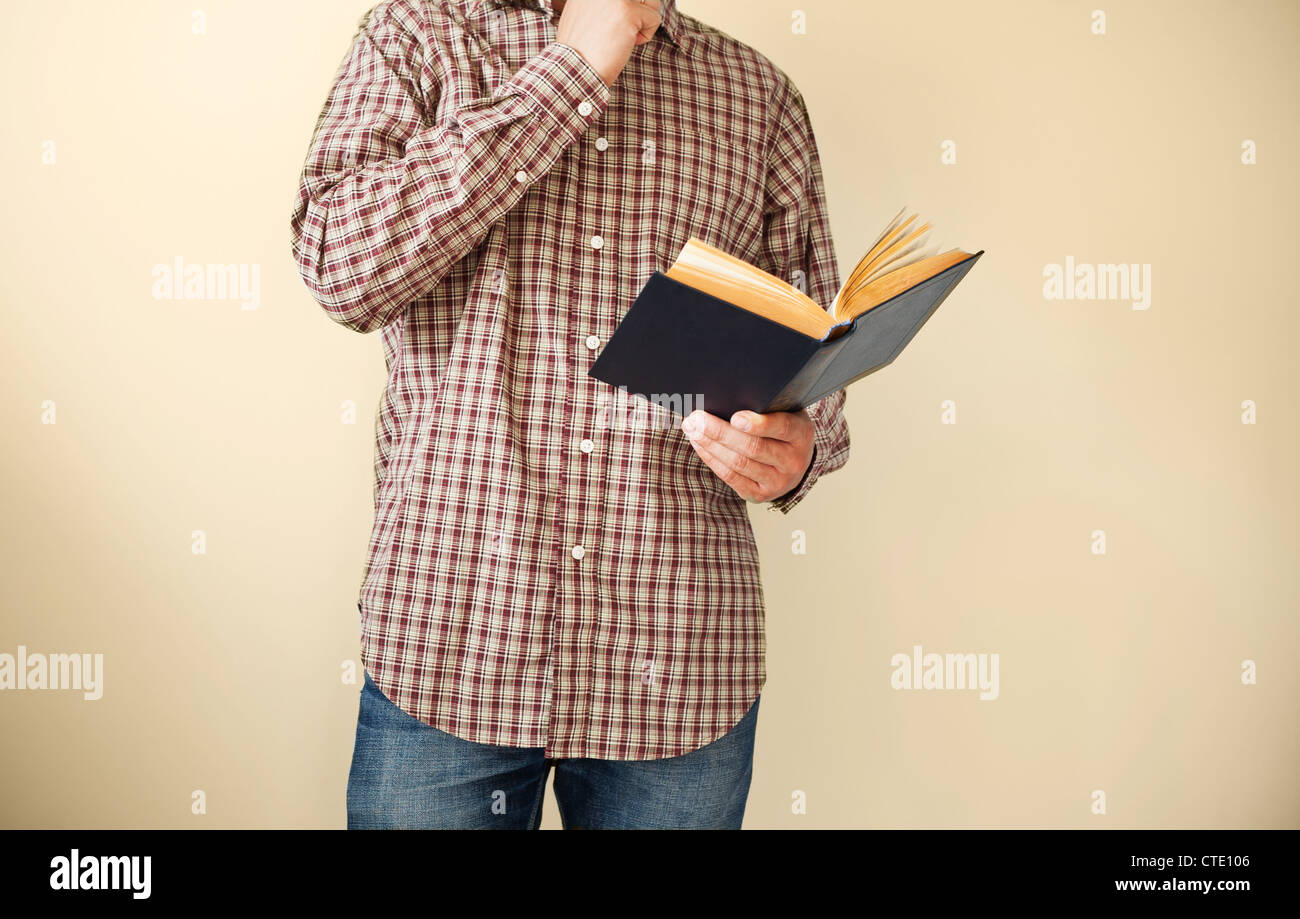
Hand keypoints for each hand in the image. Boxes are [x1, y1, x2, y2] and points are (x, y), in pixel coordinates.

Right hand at [555, 0, 661, 86]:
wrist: (575, 70)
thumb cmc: (580, 50)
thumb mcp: (583, 13)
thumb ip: (601, 3)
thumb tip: (624, 4)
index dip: (628, 6)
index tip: (617, 23)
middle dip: (642, 10)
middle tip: (627, 29)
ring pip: (651, 1)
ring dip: (644, 21)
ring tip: (625, 36)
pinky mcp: (628, 11)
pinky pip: (654, 18)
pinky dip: (645, 37)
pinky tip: (626, 45)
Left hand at [681, 409, 814, 502]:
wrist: (796, 462)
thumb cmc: (783, 429)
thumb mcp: (786, 413)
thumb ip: (767, 406)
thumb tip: (728, 395)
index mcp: (802, 434)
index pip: (782, 427)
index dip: (758, 424)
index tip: (735, 416)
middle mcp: (793, 461)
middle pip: (753, 447)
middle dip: (720, 432)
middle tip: (697, 418)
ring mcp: (777, 481)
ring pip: (738, 463)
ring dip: (710, 445)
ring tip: (692, 428)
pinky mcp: (760, 494)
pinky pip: (731, 477)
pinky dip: (711, 459)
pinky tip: (699, 445)